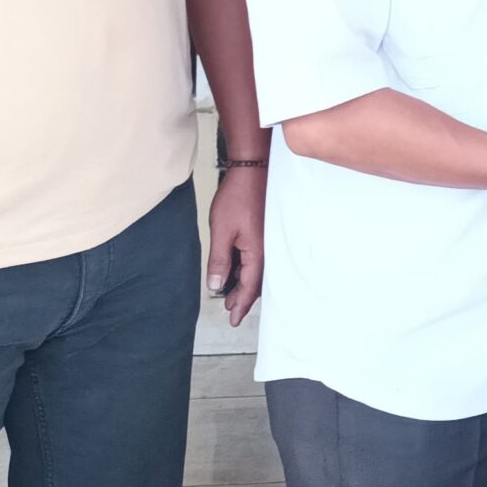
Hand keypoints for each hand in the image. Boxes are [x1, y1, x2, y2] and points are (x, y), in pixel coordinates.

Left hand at [206, 163, 264, 325]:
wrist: (254, 168)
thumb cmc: (239, 195)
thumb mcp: (221, 230)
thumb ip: (220, 260)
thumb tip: (217, 285)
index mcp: (258, 252)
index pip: (250, 287)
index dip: (240, 305)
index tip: (233, 319)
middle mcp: (269, 248)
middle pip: (258, 281)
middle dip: (243, 297)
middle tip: (231, 310)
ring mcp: (270, 239)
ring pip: (259, 270)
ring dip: (246, 282)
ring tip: (230, 292)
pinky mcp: (267, 231)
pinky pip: (260, 257)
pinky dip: (249, 268)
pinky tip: (239, 268)